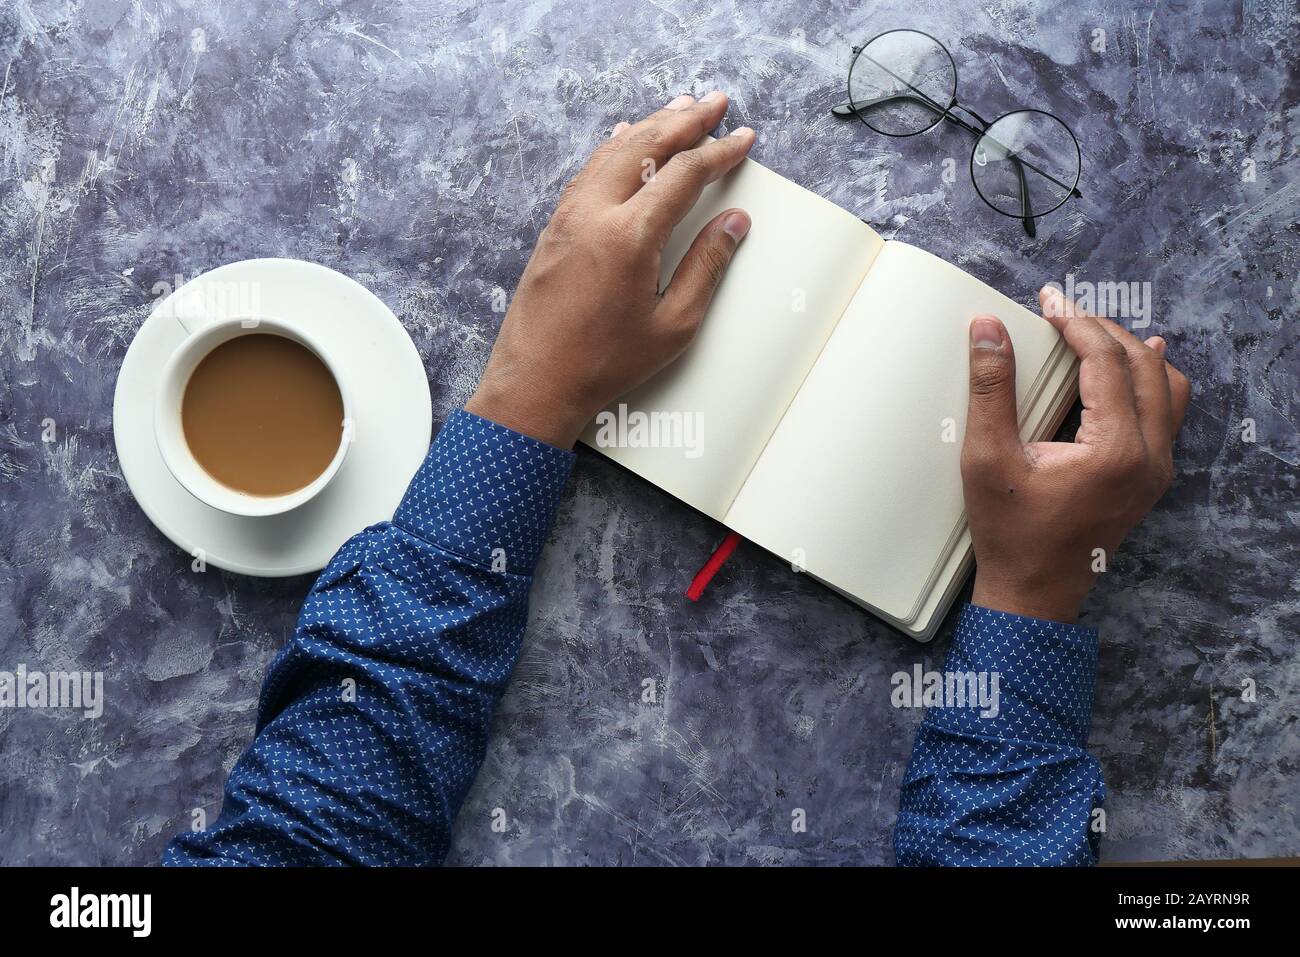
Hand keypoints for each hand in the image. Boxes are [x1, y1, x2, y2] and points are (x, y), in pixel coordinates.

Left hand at [465, 92, 755, 447]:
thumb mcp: (673, 324)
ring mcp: (568, 217)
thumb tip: (733, 223)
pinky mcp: (554, 229)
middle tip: (715, 102)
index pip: (683, 173)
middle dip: (685, 119)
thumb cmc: (603, 363)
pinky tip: (624, 138)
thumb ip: (707, 267)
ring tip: (678, 108)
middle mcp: (594, 213)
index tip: (743, 138)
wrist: (535, 383)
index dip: (719, 152)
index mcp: (629, 235)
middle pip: (646, 146)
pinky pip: (589, 171)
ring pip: (613, 152)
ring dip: (649, 126)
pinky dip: (614, 147)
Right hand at [961, 286, 1190, 623]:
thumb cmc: (1010, 535)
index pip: (1106, 361)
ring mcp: (1156, 470)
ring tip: (1095, 335)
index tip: (1048, 302)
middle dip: (1103, 330)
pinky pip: (1166, 415)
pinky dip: (1147, 383)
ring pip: (1168, 388)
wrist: (1033, 593)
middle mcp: (1150, 457)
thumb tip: (987, 330)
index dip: (1076, 322)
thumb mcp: (987, 458)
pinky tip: (1129, 370)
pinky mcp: (1150, 479)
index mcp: (1115, 449)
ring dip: (1133, 354)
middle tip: (1063, 313)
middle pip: (1144, 366)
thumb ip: (990, 389)